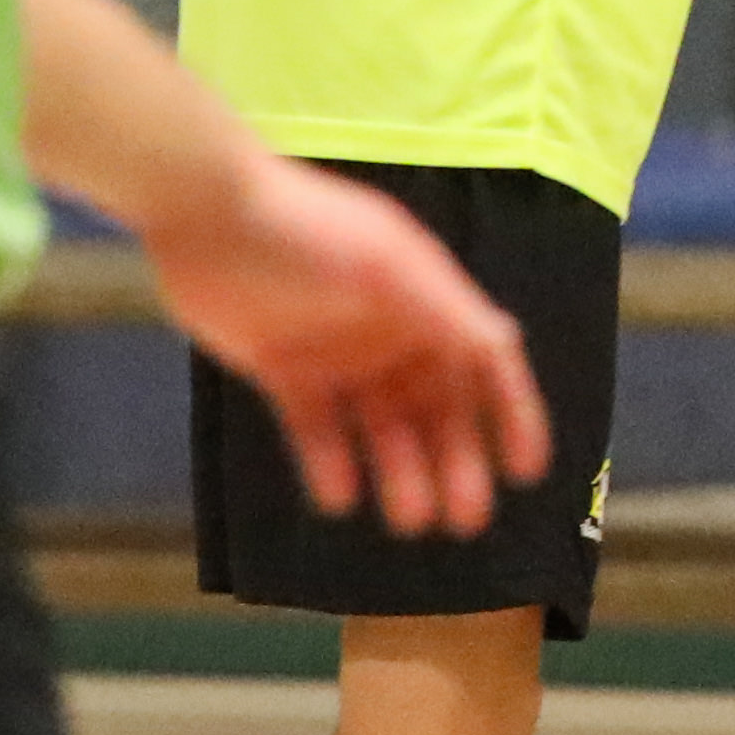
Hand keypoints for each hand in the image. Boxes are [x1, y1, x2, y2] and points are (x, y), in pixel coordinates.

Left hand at [144, 151, 550, 536]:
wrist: (206, 212)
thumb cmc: (308, 231)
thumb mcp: (385, 264)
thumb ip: (444, 308)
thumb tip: (503, 347)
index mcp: (427, 300)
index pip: (486, 365)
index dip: (512, 416)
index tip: (527, 471)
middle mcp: (391, 331)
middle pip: (438, 409)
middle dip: (458, 463)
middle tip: (468, 520)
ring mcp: (338, 353)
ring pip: (383, 428)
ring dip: (402, 473)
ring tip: (411, 522)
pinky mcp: (284, 370)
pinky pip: (317, 429)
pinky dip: (331, 464)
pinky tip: (341, 500)